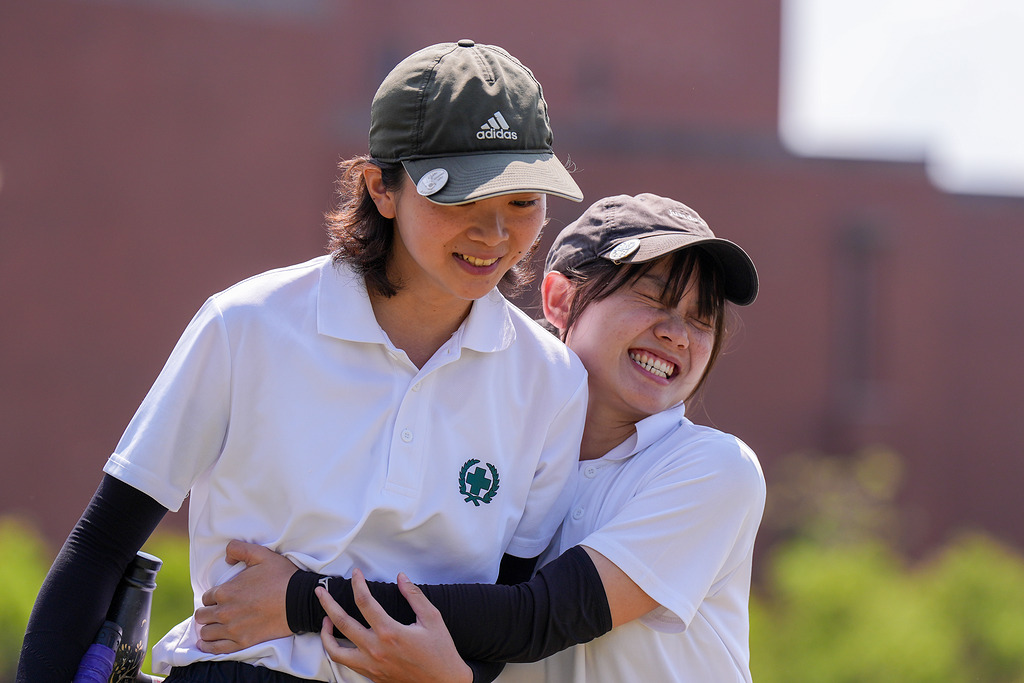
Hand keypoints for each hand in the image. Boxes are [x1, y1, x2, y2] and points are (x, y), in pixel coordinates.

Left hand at [194, 539, 299, 652]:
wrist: (299, 600)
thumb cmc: (281, 576)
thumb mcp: (261, 554)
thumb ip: (239, 549)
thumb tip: (226, 557)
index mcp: (226, 591)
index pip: (206, 597)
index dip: (213, 596)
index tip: (221, 598)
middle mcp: (225, 612)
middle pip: (202, 616)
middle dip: (207, 612)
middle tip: (216, 611)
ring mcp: (233, 629)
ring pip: (206, 632)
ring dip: (207, 628)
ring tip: (213, 626)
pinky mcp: (242, 642)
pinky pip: (216, 649)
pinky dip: (208, 647)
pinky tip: (205, 644)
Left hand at [318, 569, 472, 682]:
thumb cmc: (440, 651)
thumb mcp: (433, 618)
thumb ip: (414, 596)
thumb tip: (401, 577)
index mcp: (390, 632)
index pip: (365, 602)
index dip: (357, 584)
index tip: (356, 573)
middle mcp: (375, 649)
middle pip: (342, 622)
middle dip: (327, 604)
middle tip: (319, 591)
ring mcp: (371, 665)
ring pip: (335, 650)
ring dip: (325, 633)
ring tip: (325, 619)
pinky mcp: (371, 675)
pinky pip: (346, 663)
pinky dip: (336, 650)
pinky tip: (339, 640)